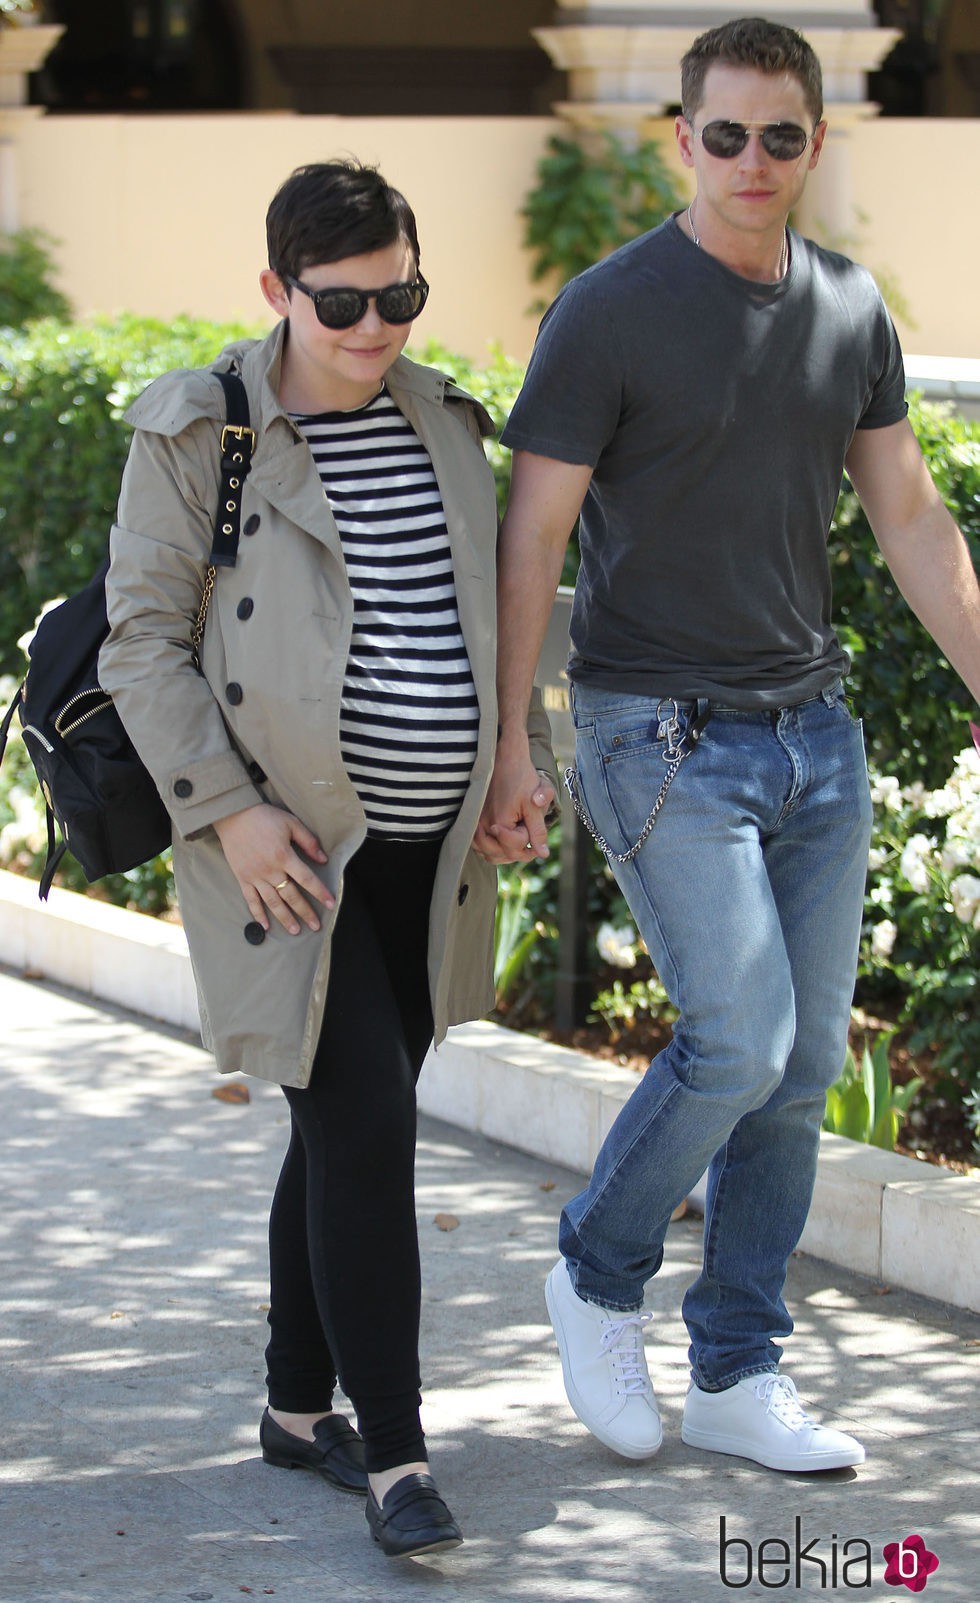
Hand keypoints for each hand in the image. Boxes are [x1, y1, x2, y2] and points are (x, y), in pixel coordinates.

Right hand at [213, 803, 333, 933]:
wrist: (233, 815)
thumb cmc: (264, 817)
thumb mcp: (291, 823)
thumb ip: (308, 841)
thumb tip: (323, 859)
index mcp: (284, 856)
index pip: (306, 879)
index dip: (320, 892)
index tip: (330, 904)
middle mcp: (270, 870)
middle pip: (291, 896)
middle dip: (305, 912)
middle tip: (315, 926)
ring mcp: (255, 876)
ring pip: (272, 902)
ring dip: (285, 918)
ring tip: (295, 931)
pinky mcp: (242, 878)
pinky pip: (251, 899)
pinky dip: (257, 913)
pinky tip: (265, 926)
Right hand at [474, 735, 555, 864]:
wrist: (502, 756)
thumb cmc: (520, 776)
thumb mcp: (534, 804)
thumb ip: (538, 831)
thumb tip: (543, 854)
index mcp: (499, 822)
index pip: (514, 849)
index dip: (529, 846)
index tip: (537, 837)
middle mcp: (482, 825)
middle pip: (498, 855)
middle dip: (516, 853)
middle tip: (531, 847)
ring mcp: (473, 822)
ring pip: (486, 852)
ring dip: (502, 853)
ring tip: (518, 844)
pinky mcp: (470, 819)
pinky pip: (477, 843)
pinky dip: (490, 846)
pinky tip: (504, 840)